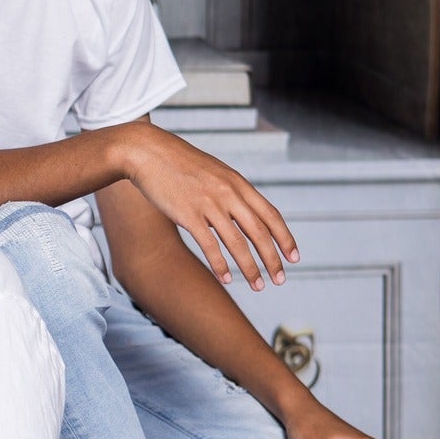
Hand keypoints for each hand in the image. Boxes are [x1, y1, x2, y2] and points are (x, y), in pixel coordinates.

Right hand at [123, 123, 299, 290]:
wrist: (146, 152)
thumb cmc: (178, 163)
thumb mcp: (213, 171)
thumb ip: (230, 190)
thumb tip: (244, 210)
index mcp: (237, 183)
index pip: (270, 215)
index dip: (285, 238)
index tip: (294, 257)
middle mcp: (228, 193)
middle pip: (259, 232)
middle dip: (273, 259)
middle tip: (280, 280)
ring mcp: (209, 204)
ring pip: (237, 243)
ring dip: (250, 268)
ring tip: (258, 286)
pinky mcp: (188, 214)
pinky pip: (210, 246)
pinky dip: (220, 265)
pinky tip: (226, 279)